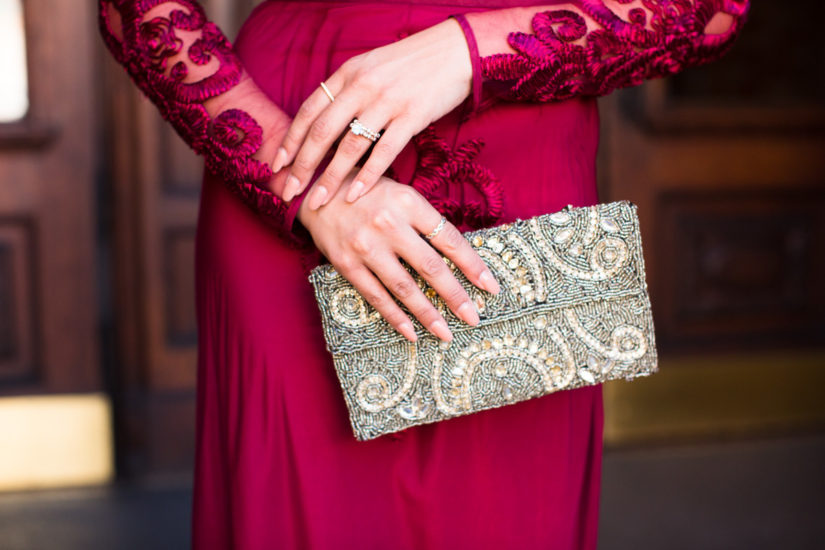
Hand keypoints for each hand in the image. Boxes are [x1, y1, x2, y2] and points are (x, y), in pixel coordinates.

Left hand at [277, 18, 472, 208]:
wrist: (454, 51)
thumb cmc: (410, 64)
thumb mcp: (370, 68)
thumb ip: (346, 92)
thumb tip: (323, 123)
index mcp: (347, 74)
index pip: (309, 111)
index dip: (290, 140)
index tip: (277, 165)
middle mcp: (361, 87)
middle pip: (322, 132)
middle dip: (303, 166)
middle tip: (290, 192)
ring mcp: (386, 101)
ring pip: (350, 146)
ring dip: (331, 178)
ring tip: (318, 202)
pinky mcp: (412, 116)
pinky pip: (384, 152)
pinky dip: (367, 176)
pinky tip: (355, 195)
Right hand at [298, 175, 499, 341]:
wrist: (317, 190)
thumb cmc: (368, 192)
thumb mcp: (402, 194)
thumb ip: (426, 222)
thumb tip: (459, 257)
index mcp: (409, 203)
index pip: (449, 239)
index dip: (473, 265)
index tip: (491, 287)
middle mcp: (389, 225)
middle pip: (431, 267)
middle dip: (456, 296)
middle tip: (474, 318)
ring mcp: (366, 246)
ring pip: (404, 287)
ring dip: (428, 314)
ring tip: (446, 333)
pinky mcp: (347, 264)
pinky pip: (376, 296)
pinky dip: (395, 317)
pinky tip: (412, 332)